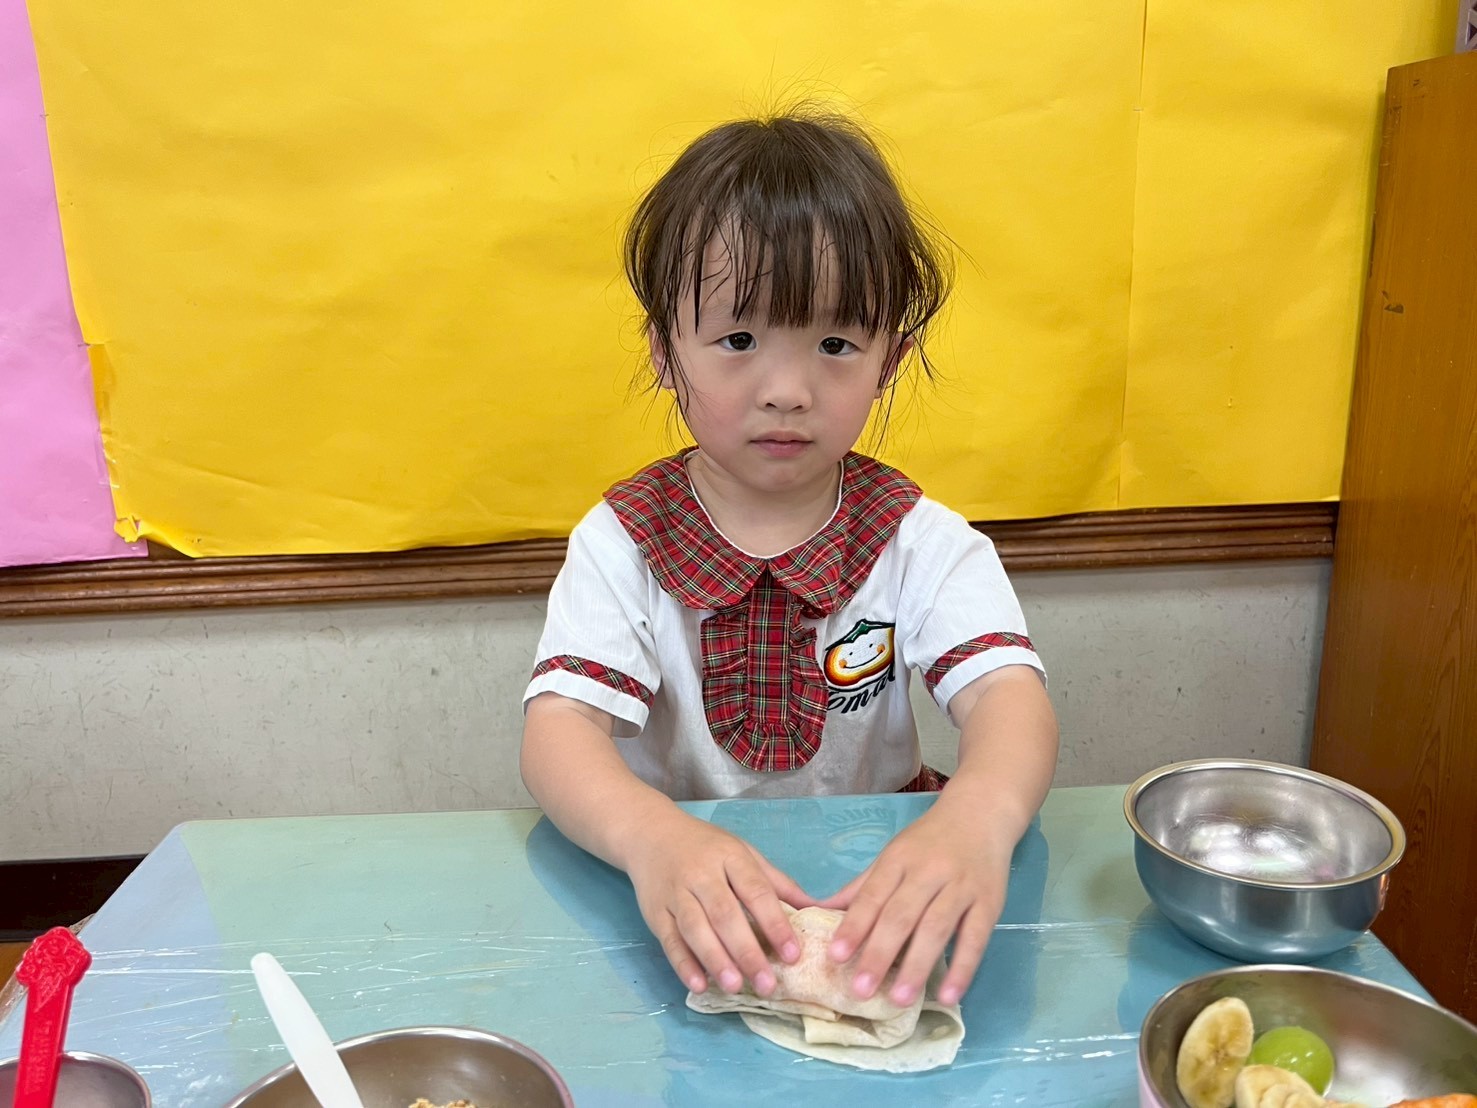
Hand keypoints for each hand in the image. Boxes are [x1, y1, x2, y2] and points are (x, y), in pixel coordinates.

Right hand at [624, 811, 814, 997]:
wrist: (651, 834)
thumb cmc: (706, 847)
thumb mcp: (743, 853)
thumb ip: (776, 882)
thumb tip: (816, 909)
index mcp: (730, 857)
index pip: (755, 891)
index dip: (774, 923)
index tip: (792, 954)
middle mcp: (701, 874)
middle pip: (724, 914)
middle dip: (746, 951)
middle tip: (766, 984)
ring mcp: (675, 893)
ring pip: (695, 928)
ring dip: (715, 960)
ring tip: (734, 987)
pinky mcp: (655, 912)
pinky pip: (669, 940)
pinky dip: (683, 964)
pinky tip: (698, 985)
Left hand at [819, 804, 1011, 1007]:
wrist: (980, 814)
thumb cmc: (928, 842)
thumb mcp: (892, 856)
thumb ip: (862, 888)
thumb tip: (820, 912)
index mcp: (899, 860)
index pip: (873, 896)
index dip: (854, 926)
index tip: (836, 956)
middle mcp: (929, 872)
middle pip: (902, 915)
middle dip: (880, 953)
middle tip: (862, 990)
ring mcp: (961, 887)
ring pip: (936, 928)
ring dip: (917, 966)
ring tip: (900, 1000)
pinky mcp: (990, 902)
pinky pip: (975, 938)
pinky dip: (962, 968)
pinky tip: (947, 995)